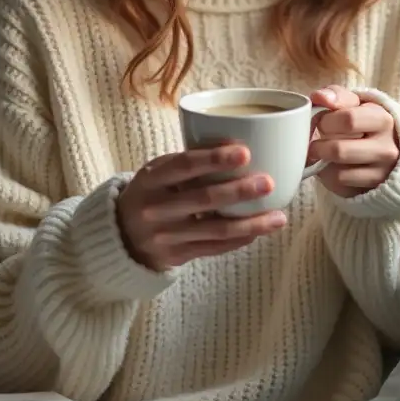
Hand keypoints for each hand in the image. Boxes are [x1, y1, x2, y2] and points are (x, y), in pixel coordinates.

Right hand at [116, 143, 287, 271]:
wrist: (121, 237)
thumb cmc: (151, 194)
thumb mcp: (158, 172)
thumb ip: (188, 161)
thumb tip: (238, 144)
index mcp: (151, 179)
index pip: (184, 165)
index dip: (214, 158)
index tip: (244, 152)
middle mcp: (156, 208)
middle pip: (203, 199)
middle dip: (239, 190)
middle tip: (268, 182)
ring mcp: (166, 236)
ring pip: (215, 229)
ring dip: (251, 223)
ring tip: (278, 217)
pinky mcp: (177, 256)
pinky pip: (214, 248)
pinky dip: (240, 239)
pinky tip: (259, 231)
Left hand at [308, 85, 399, 198]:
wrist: (388, 147)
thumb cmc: (363, 121)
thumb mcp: (355, 103)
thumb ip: (336, 95)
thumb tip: (318, 97)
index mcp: (382, 119)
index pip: (348, 120)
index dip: (326, 121)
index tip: (322, 122)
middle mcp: (387, 147)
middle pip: (339, 150)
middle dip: (319, 145)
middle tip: (316, 141)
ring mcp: (382, 171)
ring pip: (338, 171)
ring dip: (323, 162)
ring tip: (322, 153)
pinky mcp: (373, 187)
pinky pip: (340, 183)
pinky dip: (329, 175)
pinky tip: (332, 166)